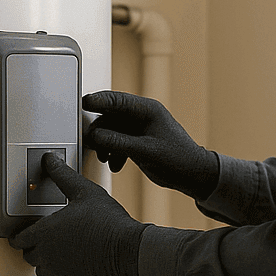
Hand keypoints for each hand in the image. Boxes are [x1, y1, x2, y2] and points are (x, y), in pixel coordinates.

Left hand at [9, 153, 145, 275]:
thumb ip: (63, 176)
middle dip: (34, 247)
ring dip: (46, 261)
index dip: (19, 235)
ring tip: (60, 250)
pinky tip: (73, 262)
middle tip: (47, 238)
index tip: (24, 232)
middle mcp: (46, 255)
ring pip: (41, 270)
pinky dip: (61, 274)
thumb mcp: (84, 191)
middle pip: (28, 255)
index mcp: (44, 233)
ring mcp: (58, 272)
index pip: (17, 239)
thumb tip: (50, 160)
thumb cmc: (107, 220)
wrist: (128, 250)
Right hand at [83, 91, 218, 200]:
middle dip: (99, 131)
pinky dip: (113, 152)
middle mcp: (142, 117)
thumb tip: (96, 136)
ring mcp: (139, 129)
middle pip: (111, 116)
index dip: (99, 100)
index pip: (118, 100)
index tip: (83, 103)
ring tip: (104, 157)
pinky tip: (115, 164)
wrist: (192, 175)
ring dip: (105, 144)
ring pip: (112, 131)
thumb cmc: (179, 159)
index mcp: (148, 110)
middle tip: (90, 142)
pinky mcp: (137, 142)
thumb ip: (119, 143)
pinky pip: (117, 142)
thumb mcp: (146, 151)